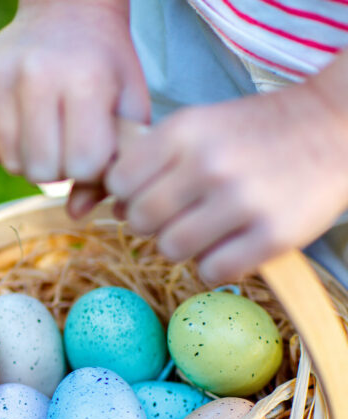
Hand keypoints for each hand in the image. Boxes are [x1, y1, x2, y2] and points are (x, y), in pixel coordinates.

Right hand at [0, 0, 148, 198]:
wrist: (67, 9)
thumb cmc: (104, 64)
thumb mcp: (127, 106)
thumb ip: (114, 164)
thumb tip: (76, 214)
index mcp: (85, 80)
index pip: (80, 166)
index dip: (90, 167)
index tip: (95, 148)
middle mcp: (37, 76)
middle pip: (40, 171)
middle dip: (57, 168)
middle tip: (67, 143)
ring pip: (9, 164)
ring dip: (29, 160)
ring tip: (45, 132)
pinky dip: (0, 150)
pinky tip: (18, 126)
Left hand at [105, 83, 347, 282]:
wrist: (335, 126)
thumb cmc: (255, 130)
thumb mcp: (199, 125)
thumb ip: (152, 159)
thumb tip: (114, 208)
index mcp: (184, 132)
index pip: (120, 183)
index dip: (129, 194)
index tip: (149, 193)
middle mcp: (209, 165)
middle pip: (141, 221)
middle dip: (154, 223)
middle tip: (180, 214)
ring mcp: (242, 202)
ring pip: (171, 250)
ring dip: (183, 246)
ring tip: (207, 229)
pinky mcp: (272, 236)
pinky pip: (212, 272)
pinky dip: (215, 265)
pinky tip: (231, 245)